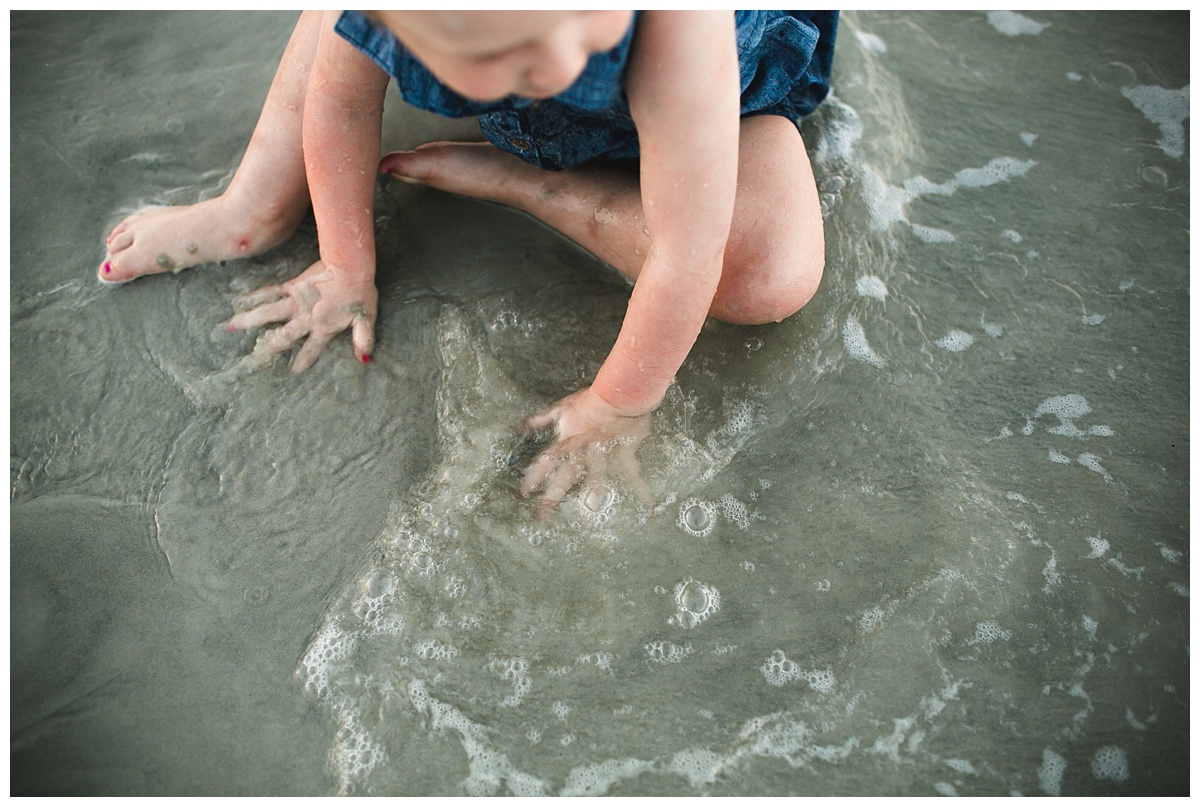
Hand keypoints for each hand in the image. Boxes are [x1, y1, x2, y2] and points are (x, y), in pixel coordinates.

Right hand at [225, 259, 376, 373]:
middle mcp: (305, 317)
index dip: (303, 361)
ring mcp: (296, 301)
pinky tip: (239, 300)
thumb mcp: (366, 318)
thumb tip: (364, 361)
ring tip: (228, 328)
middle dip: (268, 349)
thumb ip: (363, 339)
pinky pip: (270, 292)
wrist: (350, 264)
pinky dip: (255, 296)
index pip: (311, 350)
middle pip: (283, 336)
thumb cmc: (360, 291)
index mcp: (323, 327)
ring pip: (268, 313)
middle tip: (251, 360)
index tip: (291, 373)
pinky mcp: (293, 285)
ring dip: (249, 321)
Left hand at [519, 387, 654, 518]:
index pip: (546, 462)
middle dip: (553, 497)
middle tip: (542, 517)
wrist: (618, 394)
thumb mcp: (562, 408)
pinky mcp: (624, 453)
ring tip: (590, 516)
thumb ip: (542, 419)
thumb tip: (522, 426)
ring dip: (592, 495)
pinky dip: (642, 490)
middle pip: (565, 476)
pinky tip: (649, 507)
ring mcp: (605, 453)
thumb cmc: (590, 400)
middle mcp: (584, 450)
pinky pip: (633, 474)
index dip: (534, 478)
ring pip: (596, 478)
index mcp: (568, 440)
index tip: (524, 494)